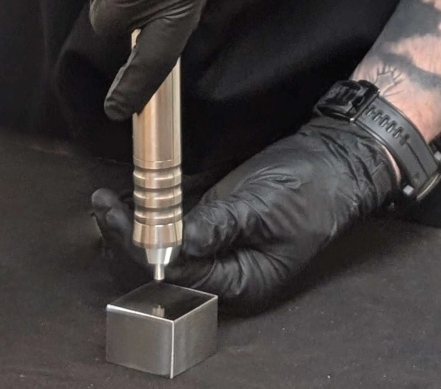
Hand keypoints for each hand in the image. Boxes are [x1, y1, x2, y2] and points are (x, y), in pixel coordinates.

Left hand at [91, 117, 397, 312]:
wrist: (338, 158)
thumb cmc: (310, 186)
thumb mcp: (262, 205)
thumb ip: (216, 224)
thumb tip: (171, 242)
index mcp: (243, 283)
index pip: (179, 275)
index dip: (142, 250)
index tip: (117, 220)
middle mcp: (228, 272)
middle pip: (166, 269)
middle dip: (130, 242)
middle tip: (102, 207)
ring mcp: (222, 246)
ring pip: (167, 249)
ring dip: (136, 228)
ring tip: (106, 204)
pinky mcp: (221, 222)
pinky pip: (179, 227)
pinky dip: (154, 215)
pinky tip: (132, 198)